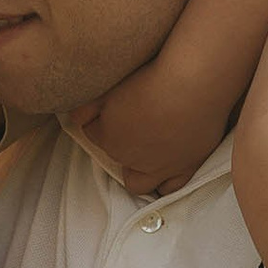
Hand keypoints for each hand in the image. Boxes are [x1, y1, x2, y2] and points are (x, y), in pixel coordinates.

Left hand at [71, 53, 228, 199]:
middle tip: (133, 124)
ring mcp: (159, 168)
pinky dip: (165, 182)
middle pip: (117, 156)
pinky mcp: (186, 167)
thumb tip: (75, 118)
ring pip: (138, 183)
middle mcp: (130, 158)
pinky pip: (170, 188)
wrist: (192, 83)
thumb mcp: (109, 87)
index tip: (111, 108)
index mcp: (109, 137)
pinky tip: (167, 169)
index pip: (93, 132)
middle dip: (120, 144)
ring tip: (144, 154)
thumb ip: (87, 107)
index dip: (101, 120)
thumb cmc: (151, 79)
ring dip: (137, 171)